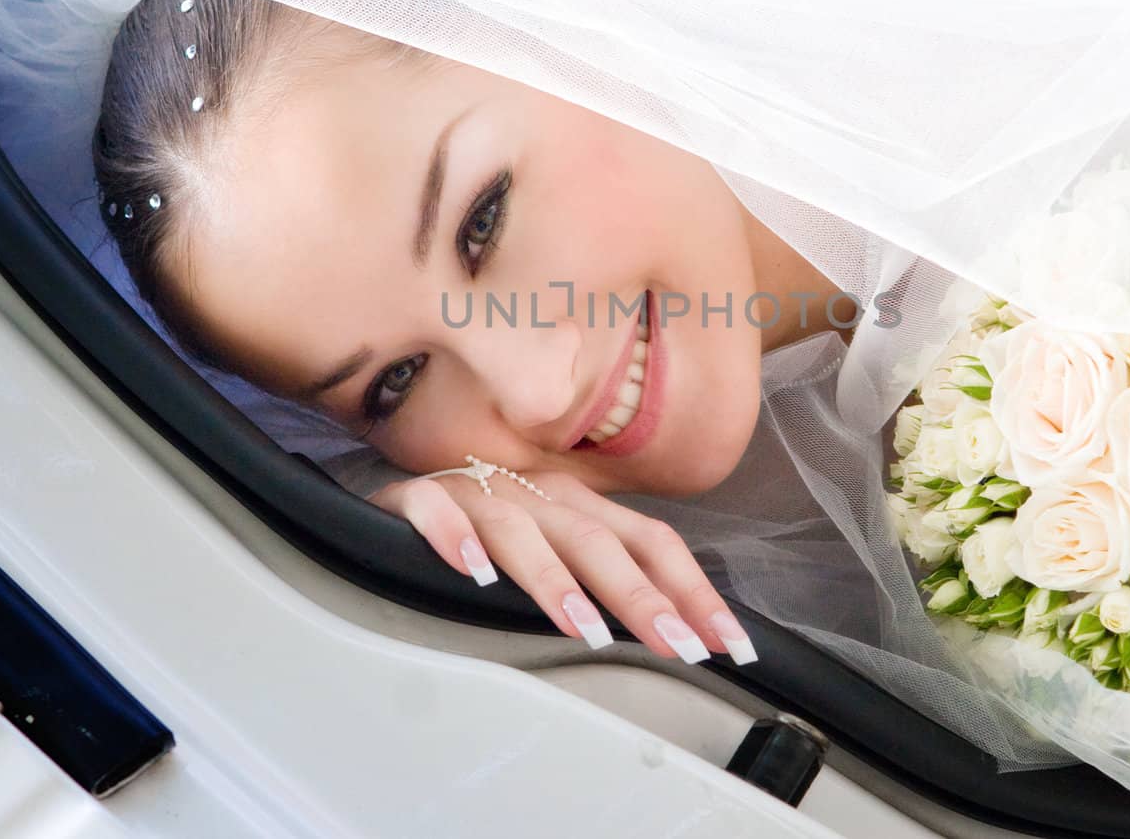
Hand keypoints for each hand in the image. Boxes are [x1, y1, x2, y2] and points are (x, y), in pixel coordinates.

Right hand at [368, 466, 756, 665]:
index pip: (652, 542)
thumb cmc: (487, 523)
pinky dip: (454, 539)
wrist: (399, 485)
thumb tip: (675, 632)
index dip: (694, 590)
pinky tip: (472, 573)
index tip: (730, 645)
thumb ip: (607, 581)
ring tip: (583, 628)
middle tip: (676, 645)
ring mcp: (479, 492)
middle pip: (597, 541)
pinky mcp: (417, 497)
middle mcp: (539, 495)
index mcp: (580, 506)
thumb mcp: (559, 544)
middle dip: (640, 595)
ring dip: (554, 580)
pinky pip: (435, 511)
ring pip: (522, 531)